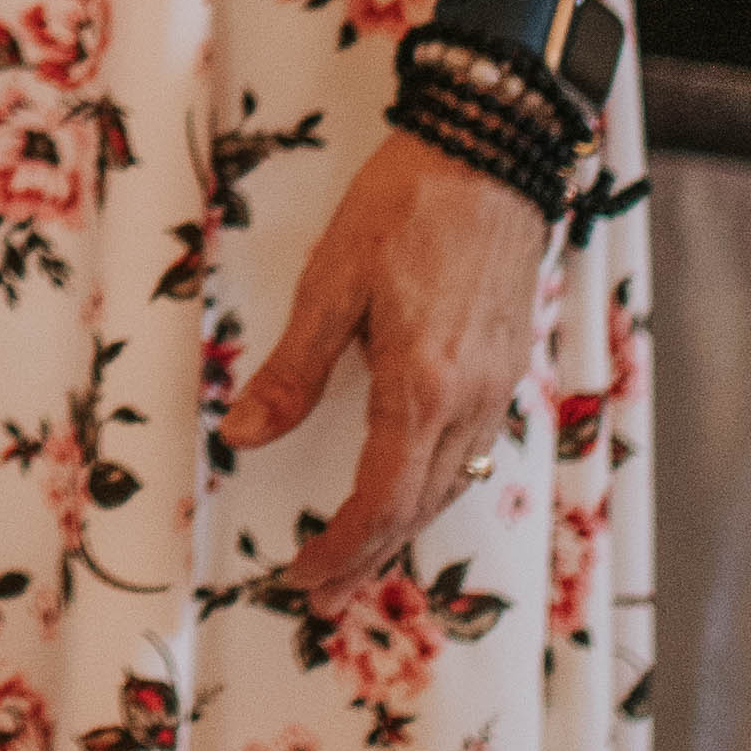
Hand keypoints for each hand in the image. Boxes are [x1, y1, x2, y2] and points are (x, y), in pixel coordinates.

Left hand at [229, 131, 555, 606]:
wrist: (492, 152)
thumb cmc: (409, 205)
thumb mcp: (331, 283)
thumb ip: (292, 369)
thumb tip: (245, 436)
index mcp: (423, 388)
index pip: (381, 501)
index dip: (341, 548)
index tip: (302, 576)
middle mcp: (469, 401)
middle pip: (419, 508)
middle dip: (368, 559)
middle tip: (323, 597)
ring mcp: (496, 385)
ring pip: (451, 484)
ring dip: (402, 529)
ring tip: (360, 560)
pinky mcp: (506, 363)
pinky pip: (472, 450)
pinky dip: (434, 486)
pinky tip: (411, 487)